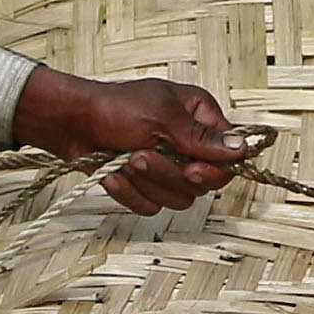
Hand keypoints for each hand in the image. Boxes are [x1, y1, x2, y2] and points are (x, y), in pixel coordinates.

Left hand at [16, 68, 248, 215]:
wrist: (70, 122)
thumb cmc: (114, 107)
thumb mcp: (161, 116)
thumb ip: (201, 138)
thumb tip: (242, 149)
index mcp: (200, 118)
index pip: (229, 157)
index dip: (214, 170)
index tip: (191, 169)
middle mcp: (188, 145)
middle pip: (202, 184)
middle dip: (168, 174)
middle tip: (142, 155)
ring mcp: (167, 168)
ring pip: (177, 199)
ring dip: (147, 182)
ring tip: (124, 158)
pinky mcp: (145, 187)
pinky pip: (150, 207)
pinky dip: (129, 192)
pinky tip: (112, 173)